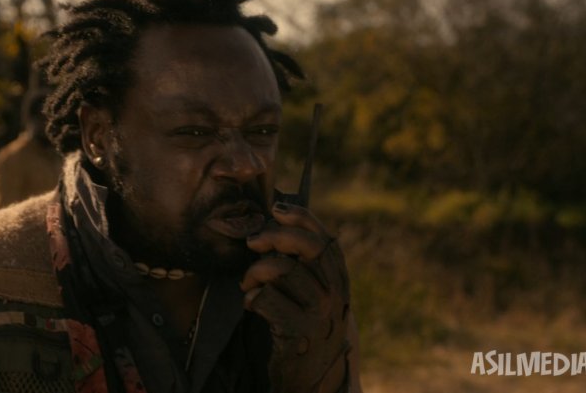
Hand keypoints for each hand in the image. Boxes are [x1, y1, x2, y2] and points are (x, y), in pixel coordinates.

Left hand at [241, 201, 351, 392]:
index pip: (325, 239)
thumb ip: (301, 265)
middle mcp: (335, 294)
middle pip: (307, 247)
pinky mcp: (298, 332)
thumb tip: (276, 222)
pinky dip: (251, 298)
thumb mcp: (309, 295)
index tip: (276, 209)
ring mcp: (319, 314)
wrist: (304, 379)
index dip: (302, 218)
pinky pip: (266, 299)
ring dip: (254, 273)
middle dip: (274, 236)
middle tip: (252, 242)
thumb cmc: (299, 328)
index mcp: (339, 280)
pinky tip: (251, 305)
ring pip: (281, 270)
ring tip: (247, 285)